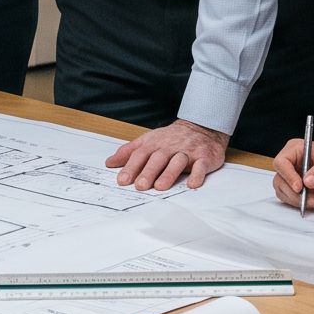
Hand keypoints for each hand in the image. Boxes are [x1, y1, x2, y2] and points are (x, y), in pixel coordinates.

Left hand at [104, 120, 229, 190]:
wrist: (202, 126)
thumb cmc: (172, 138)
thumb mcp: (148, 141)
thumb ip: (129, 152)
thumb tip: (110, 163)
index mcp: (155, 144)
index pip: (140, 155)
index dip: (131, 167)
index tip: (122, 180)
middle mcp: (170, 147)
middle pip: (158, 158)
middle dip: (148, 172)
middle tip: (140, 186)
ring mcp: (187, 152)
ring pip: (178, 161)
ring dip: (169, 174)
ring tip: (160, 186)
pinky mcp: (204, 157)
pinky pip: (201, 166)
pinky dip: (197, 174)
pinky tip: (191, 184)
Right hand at [272, 138, 313, 211]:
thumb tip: (308, 180)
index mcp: (296, 150)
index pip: (282, 162)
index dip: (288, 176)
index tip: (299, 187)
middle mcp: (291, 163)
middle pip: (280, 180)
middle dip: (295, 193)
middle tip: (311, 199)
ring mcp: (293, 177)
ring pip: (283, 192)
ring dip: (299, 200)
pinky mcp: (297, 190)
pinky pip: (291, 199)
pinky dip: (302, 204)